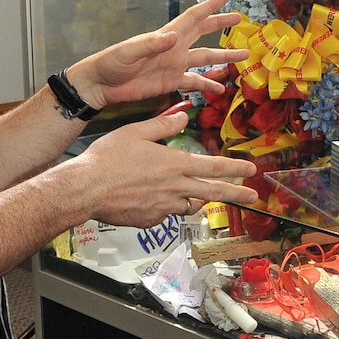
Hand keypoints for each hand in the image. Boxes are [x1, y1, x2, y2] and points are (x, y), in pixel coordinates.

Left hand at [68, 0, 248, 108]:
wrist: (103, 84)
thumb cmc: (112, 63)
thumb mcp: (130, 51)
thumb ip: (152, 44)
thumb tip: (174, 37)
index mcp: (167, 36)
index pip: (193, 18)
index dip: (209, 7)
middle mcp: (175, 48)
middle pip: (203, 33)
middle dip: (220, 25)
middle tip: (239, 19)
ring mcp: (175, 65)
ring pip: (205, 58)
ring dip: (223, 57)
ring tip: (242, 56)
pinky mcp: (172, 81)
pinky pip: (195, 82)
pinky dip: (208, 84)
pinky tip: (221, 88)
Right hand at [68, 109, 259, 228]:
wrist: (85, 189)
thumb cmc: (107, 159)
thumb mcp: (135, 132)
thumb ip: (162, 125)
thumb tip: (183, 118)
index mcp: (173, 164)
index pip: (213, 167)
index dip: (235, 168)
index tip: (251, 170)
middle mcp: (173, 188)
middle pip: (212, 192)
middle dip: (236, 193)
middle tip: (253, 196)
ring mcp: (163, 207)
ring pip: (189, 206)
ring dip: (196, 200)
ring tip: (195, 196)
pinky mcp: (150, 220)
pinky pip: (166, 214)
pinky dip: (166, 207)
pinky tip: (153, 199)